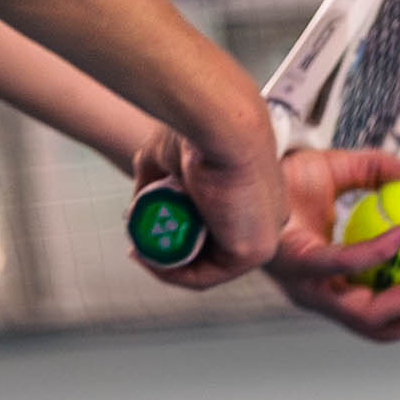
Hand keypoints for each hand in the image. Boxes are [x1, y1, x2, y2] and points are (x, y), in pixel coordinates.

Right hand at [126, 104, 292, 293]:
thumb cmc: (199, 129)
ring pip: (206, 266)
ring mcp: (263, 236)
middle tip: (136, 245)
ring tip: (137, 248)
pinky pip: (206, 276)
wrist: (220, 123)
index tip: (143, 227)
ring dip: (165, 265)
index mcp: (253, 196)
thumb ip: (155, 183)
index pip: (214, 227)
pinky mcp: (255, 251)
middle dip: (167, 252)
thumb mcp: (168, 159)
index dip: (174, 233)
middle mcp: (263, 218)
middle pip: (209, 250)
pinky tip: (147, 259)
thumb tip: (135, 209)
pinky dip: (172, 273)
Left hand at [265, 143, 399, 341]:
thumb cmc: (288, 174)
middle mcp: (321, 294)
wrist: (245, 162)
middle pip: (381, 328)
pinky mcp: (295, 264)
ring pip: (367, 313)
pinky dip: (378, 253)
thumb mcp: (346, 170)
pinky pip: (346, 264)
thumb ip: (386, 174)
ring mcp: (307, 285)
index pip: (382, 312)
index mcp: (333, 283)